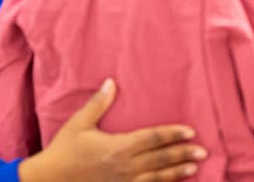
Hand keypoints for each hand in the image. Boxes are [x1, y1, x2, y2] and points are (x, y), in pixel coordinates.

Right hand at [18, 79, 206, 181]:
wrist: (50, 180)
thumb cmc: (64, 150)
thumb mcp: (79, 123)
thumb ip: (98, 104)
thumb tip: (111, 82)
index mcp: (117, 147)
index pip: (152, 139)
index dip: (172, 134)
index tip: (190, 132)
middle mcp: (124, 166)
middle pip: (159, 159)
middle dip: (182, 154)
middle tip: (203, 151)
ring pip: (156, 178)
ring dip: (176, 173)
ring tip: (194, 168)